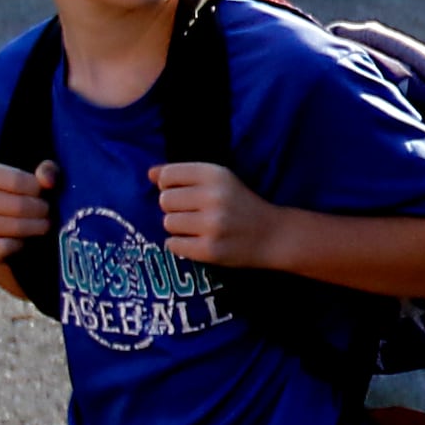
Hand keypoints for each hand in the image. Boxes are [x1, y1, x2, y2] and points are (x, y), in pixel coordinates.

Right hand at [0, 159, 57, 264]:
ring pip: (15, 227)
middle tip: (48, 214)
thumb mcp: (38, 180)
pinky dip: (20, 245)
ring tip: (42, 225)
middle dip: (41, 211)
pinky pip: (5, 247)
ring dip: (36, 228)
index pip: (17, 181)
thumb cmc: (25, 198)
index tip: (46, 194)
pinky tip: (24, 240)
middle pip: (19, 206)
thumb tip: (48, 180)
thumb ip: (47, 172)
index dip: (39, 190)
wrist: (7, 231)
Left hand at [147, 161, 277, 267]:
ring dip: (179, 227)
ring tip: (199, 228)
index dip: (169, 186)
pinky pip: (173, 245)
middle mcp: (213, 197)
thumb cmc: (241, 205)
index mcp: (216, 174)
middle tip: (195, 213)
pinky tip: (198, 241)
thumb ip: (184, 175)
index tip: (185, 193)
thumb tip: (150, 173)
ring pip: (168, 223)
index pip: (168, 175)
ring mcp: (212, 225)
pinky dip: (181, 245)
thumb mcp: (219, 181)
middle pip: (165, 200)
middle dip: (175, 208)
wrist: (274, 235)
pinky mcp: (209, 250)